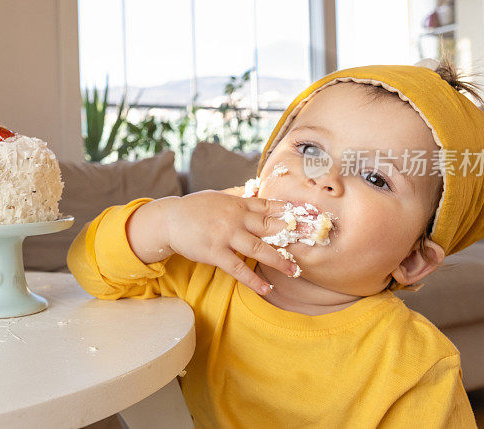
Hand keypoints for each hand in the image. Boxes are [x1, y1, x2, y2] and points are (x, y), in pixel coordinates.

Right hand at [127, 191, 298, 293]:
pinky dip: (253, 280)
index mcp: (239, 204)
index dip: (292, 212)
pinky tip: (266, 288)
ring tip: (295, 270)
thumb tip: (258, 195)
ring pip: (259, 248)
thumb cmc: (194, 209)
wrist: (169, 219)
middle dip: (294, 233)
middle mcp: (235, 218)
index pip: (271, 207)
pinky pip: (238, 268)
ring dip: (279, 260)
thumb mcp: (218, 197)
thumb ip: (239, 199)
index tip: (311, 216)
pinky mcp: (215, 252)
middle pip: (270, 226)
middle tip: (314, 240)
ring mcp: (225, 235)